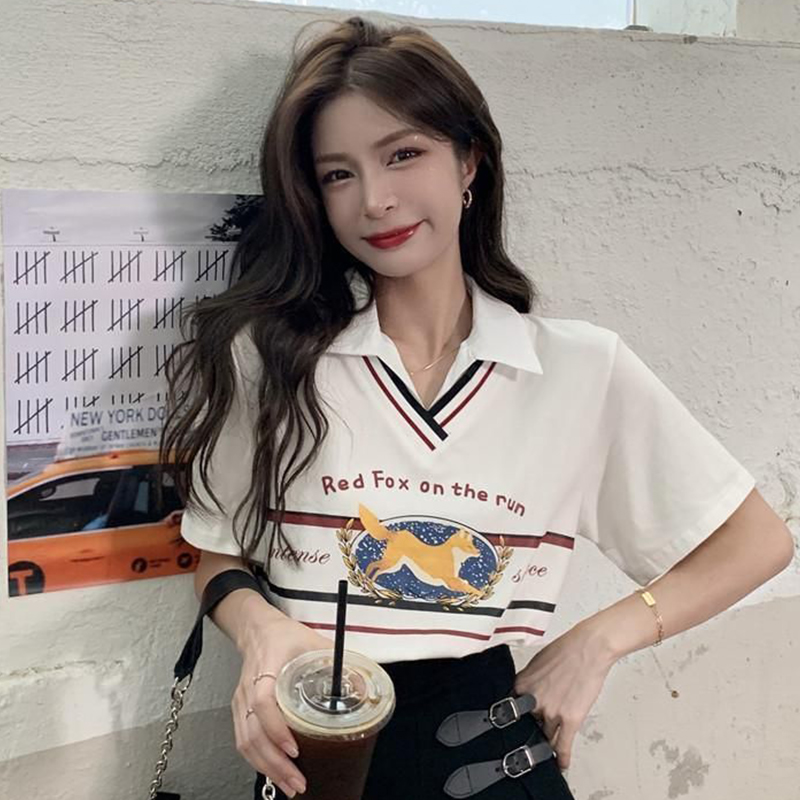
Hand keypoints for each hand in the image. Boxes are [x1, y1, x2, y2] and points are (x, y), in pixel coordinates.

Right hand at [232, 598, 333, 797]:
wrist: (258, 630)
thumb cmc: (284, 636)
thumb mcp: (315, 642)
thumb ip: (338, 662)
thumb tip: (364, 686)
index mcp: (267, 668)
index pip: (263, 701)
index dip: (276, 728)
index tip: (294, 747)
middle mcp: (249, 688)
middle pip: (253, 732)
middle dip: (275, 763)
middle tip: (298, 780)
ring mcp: (241, 701)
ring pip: (246, 742)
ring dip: (267, 768)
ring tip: (289, 785)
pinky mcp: (240, 711)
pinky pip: (243, 741)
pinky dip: (258, 761)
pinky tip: (274, 772)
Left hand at [513, 621, 616, 769]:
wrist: (588, 647)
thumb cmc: (566, 650)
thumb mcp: (536, 663)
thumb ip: (527, 682)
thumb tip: (524, 693)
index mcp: (522, 685)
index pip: (511, 710)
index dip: (513, 720)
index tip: (512, 728)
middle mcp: (533, 700)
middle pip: (528, 725)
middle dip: (530, 731)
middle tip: (532, 739)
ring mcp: (551, 712)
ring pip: (545, 737)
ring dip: (546, 744)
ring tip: (545, 752)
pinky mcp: (570, 719)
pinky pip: (563, 745)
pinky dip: (562, 758)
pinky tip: (561, 765)